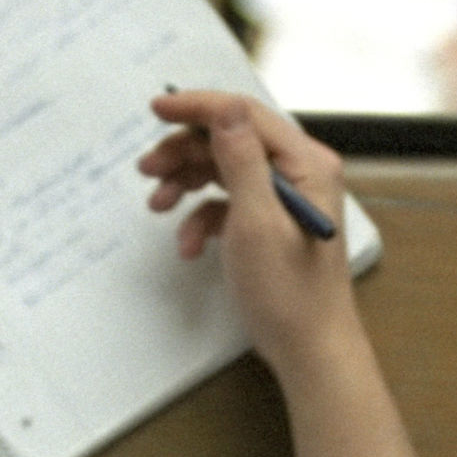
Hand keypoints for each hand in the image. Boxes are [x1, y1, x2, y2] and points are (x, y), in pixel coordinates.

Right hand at [142, 92, 358, 366]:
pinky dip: (201, 219)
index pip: (244, 113)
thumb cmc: (290, 292)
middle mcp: (299, 172)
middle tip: (147, 171)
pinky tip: (188, 245)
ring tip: (158, 206)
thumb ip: (240, 159)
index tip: (155, 109)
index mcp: (306, 162)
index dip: (198, 107)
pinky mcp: (270, 223)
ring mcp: (284, 198)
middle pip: (229, 140)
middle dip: (185, 153)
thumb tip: (224, 108)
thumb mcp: (256, 221)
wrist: (309, 350)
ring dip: (187, 184)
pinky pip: (227, 205)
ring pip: (223, 171)